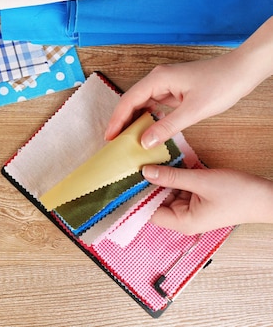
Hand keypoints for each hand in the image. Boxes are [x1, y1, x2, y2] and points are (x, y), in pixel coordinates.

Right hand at [104, 54, 247, 147]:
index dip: (116, 120)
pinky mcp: (173, 89)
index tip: (109, 137)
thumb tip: (144, 142)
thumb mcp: (193, 111)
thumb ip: (166, 127)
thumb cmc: (221, 85)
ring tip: (126, 139)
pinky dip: (147, 117)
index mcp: (158, 79)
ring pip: (141, 103)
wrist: (243, 71)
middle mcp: (157, 79)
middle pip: (131, 101)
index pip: (128, 101)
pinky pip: (153, 104)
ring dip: (133, 120)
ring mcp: (165, 83)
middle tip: (114, 142)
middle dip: (121, 121)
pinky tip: (146, 129)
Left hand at [143, 165, 272, 234]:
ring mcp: (188, 208)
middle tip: (131, 162)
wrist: (266, 196)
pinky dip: (173, 175)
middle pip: (154, 200)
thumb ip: (171, 176)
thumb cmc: (239, 194)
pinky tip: (164, 160)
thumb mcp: (201, 181)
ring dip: (159, 176)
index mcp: (181, 222)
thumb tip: (145, 172)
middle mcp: (182, 218)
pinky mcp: (195, 199)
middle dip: (145, 183)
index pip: (146, 212)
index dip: (133, 196)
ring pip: (165, 191)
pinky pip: (177, 187)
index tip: (121, 180)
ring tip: (144, 157)